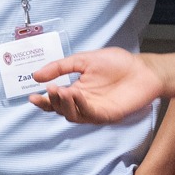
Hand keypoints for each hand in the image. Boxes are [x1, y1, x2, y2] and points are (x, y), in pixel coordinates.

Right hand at [27, 49, 164, 123]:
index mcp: (77, 90)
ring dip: (64, 104)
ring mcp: (94, 109)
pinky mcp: (106, 114)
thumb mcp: (83, 60)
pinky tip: (75, 94)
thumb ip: (61, 67)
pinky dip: (79, 105)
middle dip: (51, 103)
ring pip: (72, 115)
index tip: (32, 96)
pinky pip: (89, 114)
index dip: (43, 100)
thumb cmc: (117, 63)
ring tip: (60, 90)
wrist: (142, 68)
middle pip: (61, 109)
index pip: (56, 99)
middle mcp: (83, 102)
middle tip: (48, 91)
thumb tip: (37, 75)